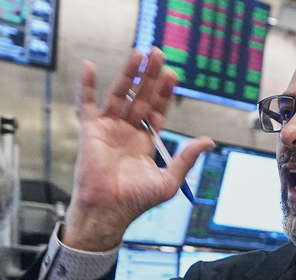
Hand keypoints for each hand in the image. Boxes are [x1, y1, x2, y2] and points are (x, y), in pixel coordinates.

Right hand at [64, 48, 213, 250]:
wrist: (109, 210)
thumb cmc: (137, 201)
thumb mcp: (169, 180)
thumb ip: (187, 158)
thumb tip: (208, 140)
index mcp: (145, 143)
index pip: (156, 111)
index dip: (164, 93)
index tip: (172, 75)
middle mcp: (127, 132)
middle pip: (140, 97)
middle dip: (150, 77)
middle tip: (158, 54)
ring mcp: (108, 129)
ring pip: (119, 95)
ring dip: (129, 74)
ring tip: (139, 53)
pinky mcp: (90, 131)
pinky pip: (86, 103)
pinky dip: (87, 85)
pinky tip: (90, 66)